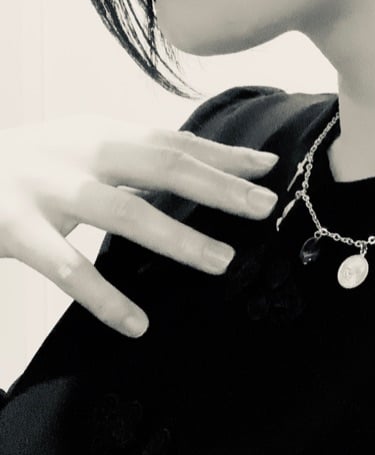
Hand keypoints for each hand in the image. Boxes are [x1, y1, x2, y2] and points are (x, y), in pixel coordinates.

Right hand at [0, 115, 279, 337]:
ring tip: (221, 261)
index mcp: (103, 131)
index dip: (223, 156)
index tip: (269, 168)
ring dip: (177, 238)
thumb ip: (138, 155)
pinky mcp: (15, 228)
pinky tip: (137, 322)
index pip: (175, 143)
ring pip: (123, 214)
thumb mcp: (86, 145)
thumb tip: (205, 164)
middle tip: (263, 208)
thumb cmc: (34, 162)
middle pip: (162, 167)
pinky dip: (104, 297)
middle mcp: (81, 152)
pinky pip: (67, 268)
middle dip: (218, 187)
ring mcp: (48, 188)